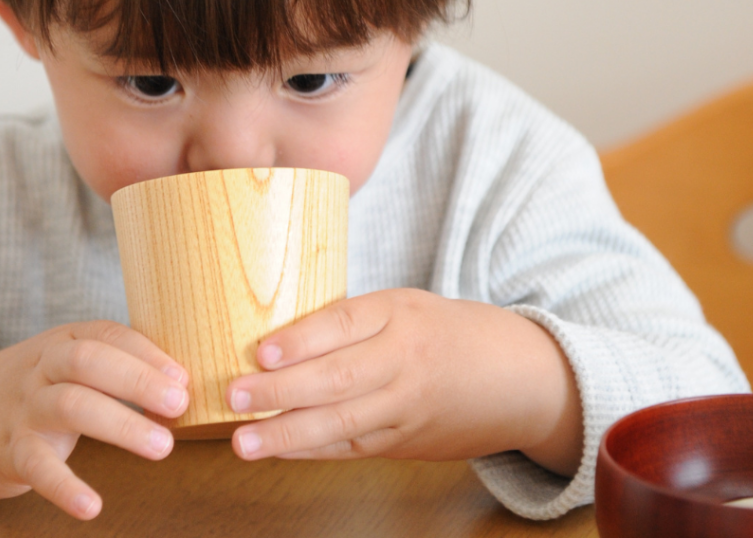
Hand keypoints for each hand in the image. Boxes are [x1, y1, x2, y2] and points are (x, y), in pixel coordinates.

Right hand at [0, 320, 188, 519]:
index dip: (149, 354)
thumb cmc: (33, 389)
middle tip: (180, 404)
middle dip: (139, 380)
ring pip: (71, 405)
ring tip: (162, 447)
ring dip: (121, 425)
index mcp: (65, 340)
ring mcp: (24, 406)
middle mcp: (43, 366)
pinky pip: (38, 466)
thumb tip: (181, 384)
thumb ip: (113, 365)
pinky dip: (65, 486)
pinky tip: (92, 506)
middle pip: (91, 361)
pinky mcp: (9, 450)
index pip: (110, 334)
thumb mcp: (66, 362)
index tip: (184, 378)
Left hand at [225, 289, 582, 475]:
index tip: (260, 352)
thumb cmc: (445, 331)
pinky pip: (353, 446)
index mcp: (402, 314)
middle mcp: (405, 361)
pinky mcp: (406, 442)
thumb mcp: (405, 305)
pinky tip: (278, 448)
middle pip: (339, 378)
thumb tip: (280, 338)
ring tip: (243, 441)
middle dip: (281, 391)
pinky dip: (312, 448)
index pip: (345, 323)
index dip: (301, 340)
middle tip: (234, 396)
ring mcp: (408, 408)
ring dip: (288, 434)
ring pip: (343, 422)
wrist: (518, 378)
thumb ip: (352, 319)